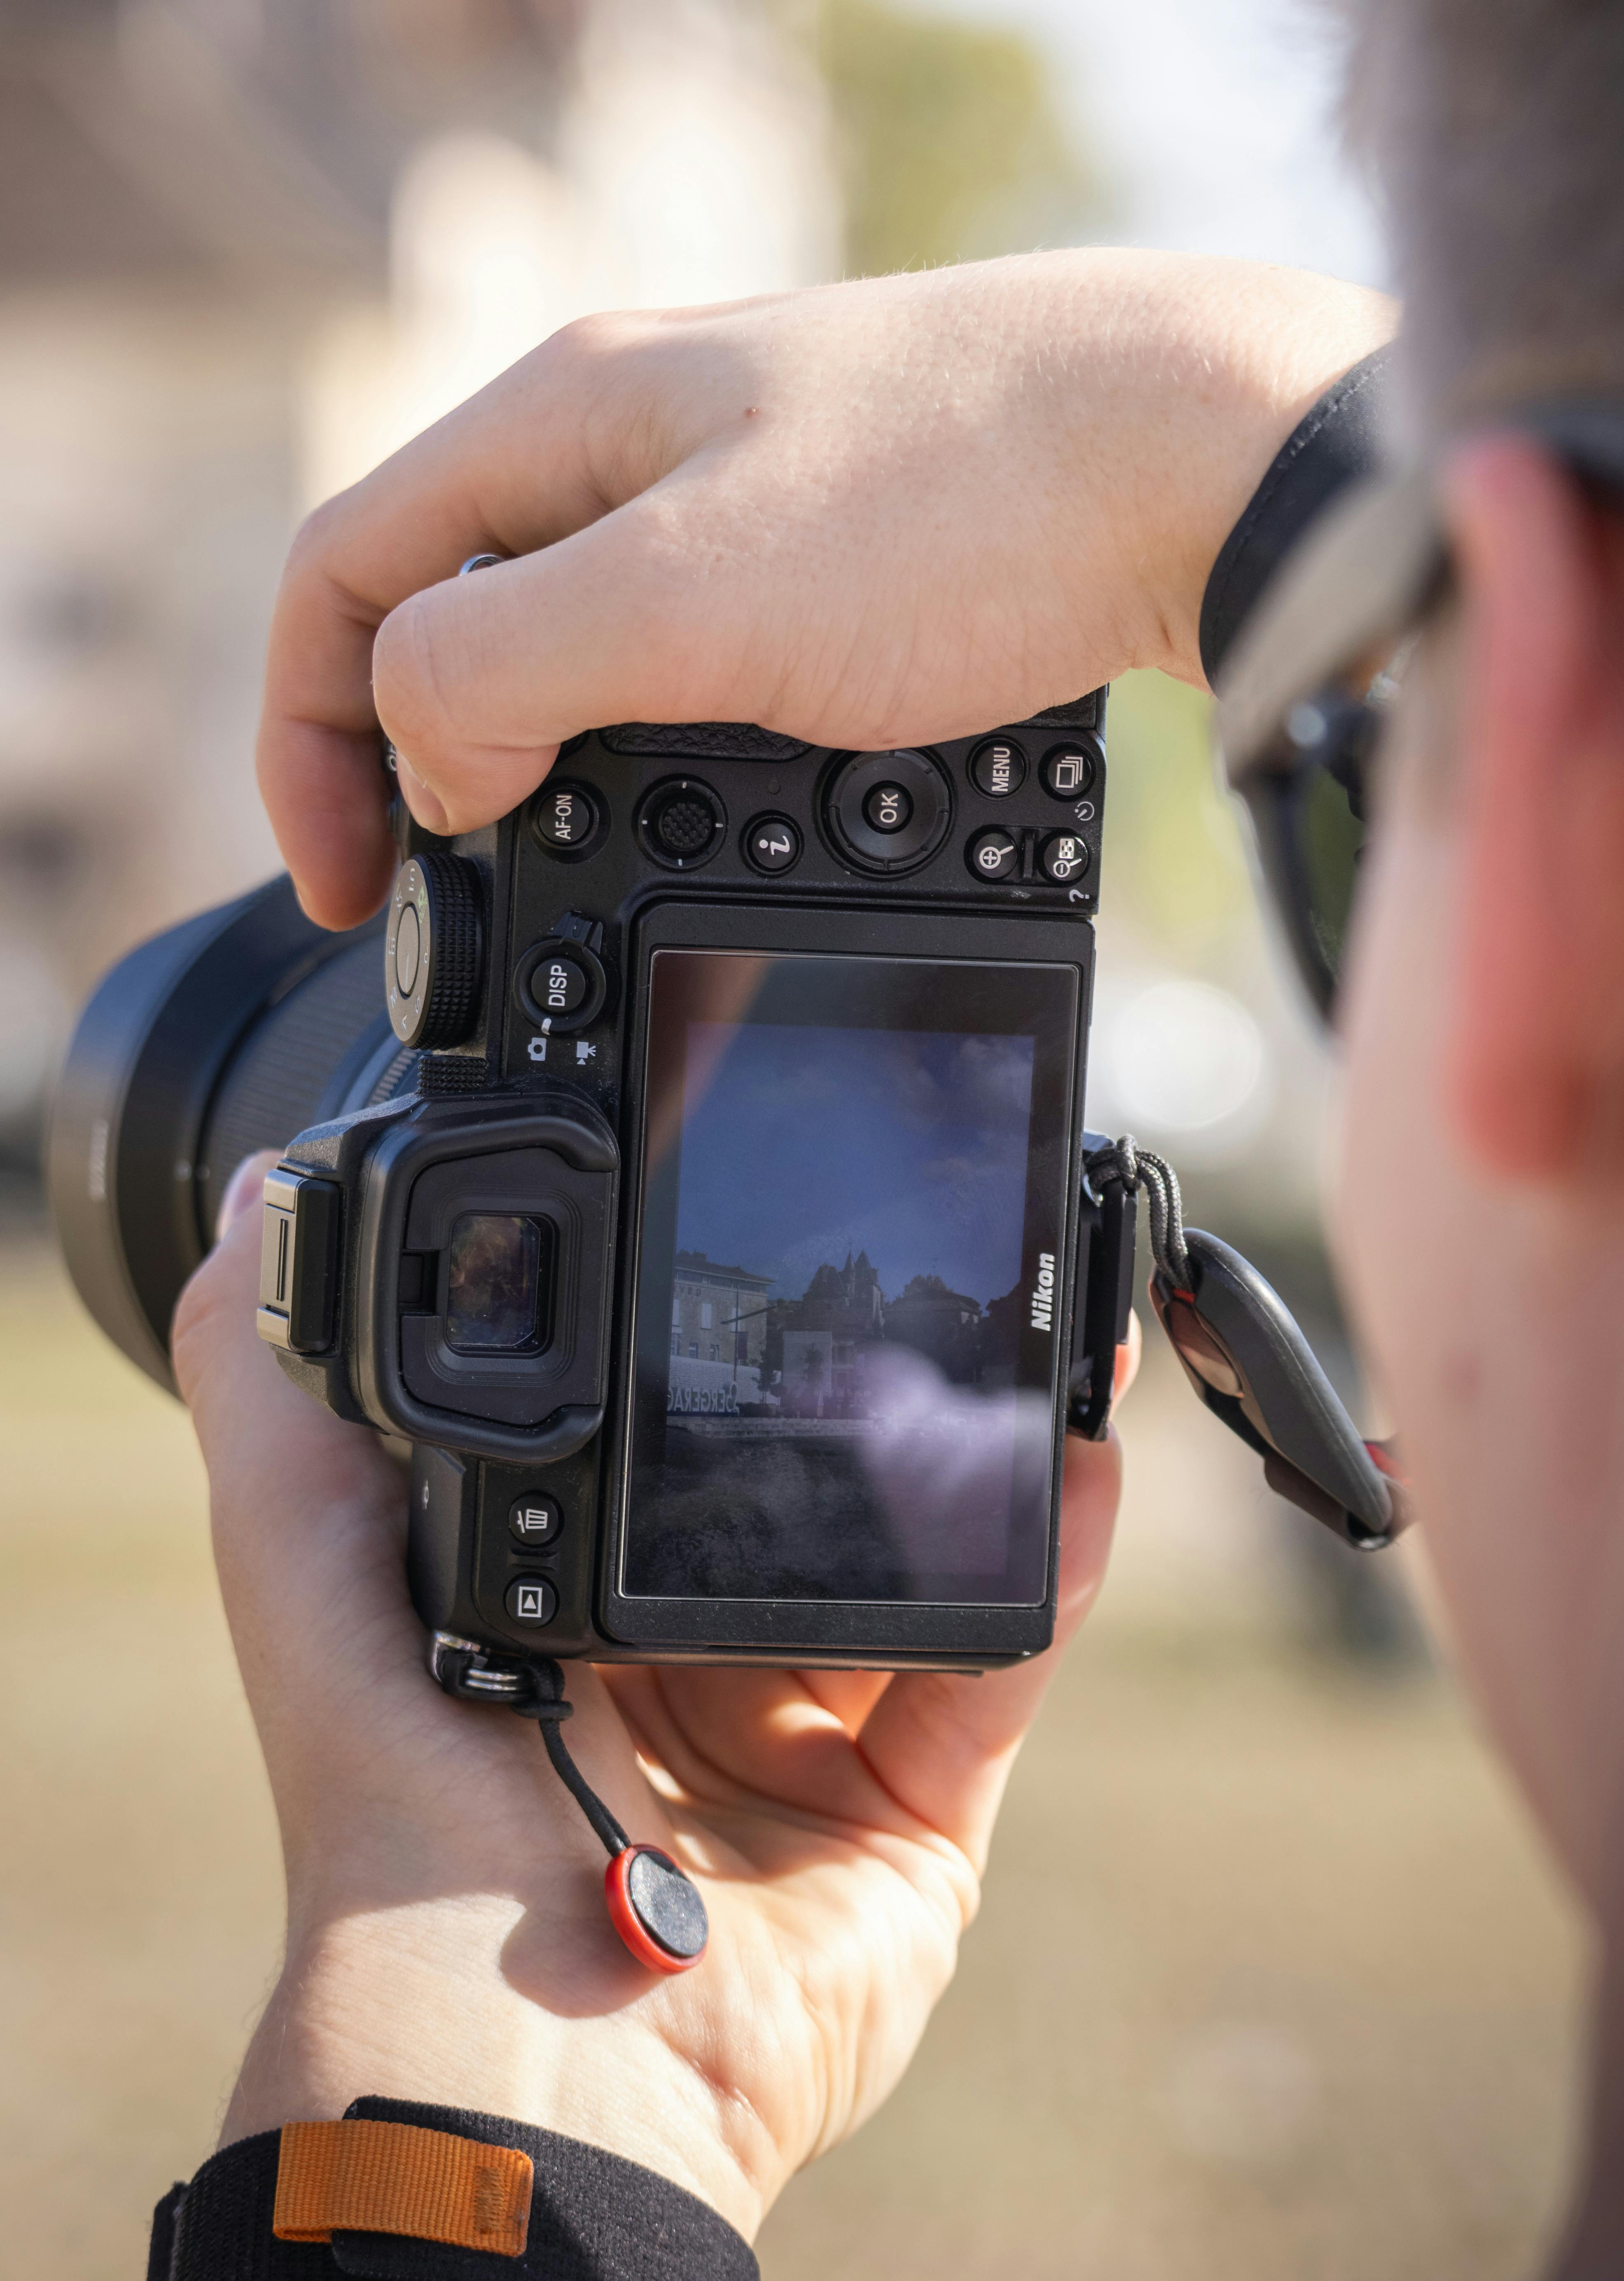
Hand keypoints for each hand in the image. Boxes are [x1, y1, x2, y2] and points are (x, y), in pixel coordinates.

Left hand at [173, 1157, 1137, 2238]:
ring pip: (922, 1567)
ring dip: (986, 1458)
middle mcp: (686, 1667)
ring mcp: (807, 1742)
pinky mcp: (907, 1814)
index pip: (655, 1440)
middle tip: (932, 1274)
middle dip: (878, 1397)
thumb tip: (258, 1204)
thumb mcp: (306, 1573)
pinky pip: (994, 1668)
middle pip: (806, 1498)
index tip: (758, 1229)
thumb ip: (280, 1398)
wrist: (530, 2050)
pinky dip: (1045, 1572)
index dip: (715, 1343)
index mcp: (566, 1606)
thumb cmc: (399, 1810)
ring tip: (1041, 1334)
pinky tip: (1074, 1465)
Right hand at [259, 249, 1393, 927]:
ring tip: (549, 891)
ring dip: (532, 776)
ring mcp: (734, 504)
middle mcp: (632, 447)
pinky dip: (650, 767)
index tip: (349, 890)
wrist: (1199, 466)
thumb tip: (424, 762)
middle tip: (439, 909)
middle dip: (412, 768)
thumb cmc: (966, 500)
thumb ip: (505, 666)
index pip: (345, 574)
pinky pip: (684, 675)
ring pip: (567, 654)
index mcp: (559, 420)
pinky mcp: (829, 568)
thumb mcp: (687, 593)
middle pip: (444, 615)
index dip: (304, 742)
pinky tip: (691, 828)